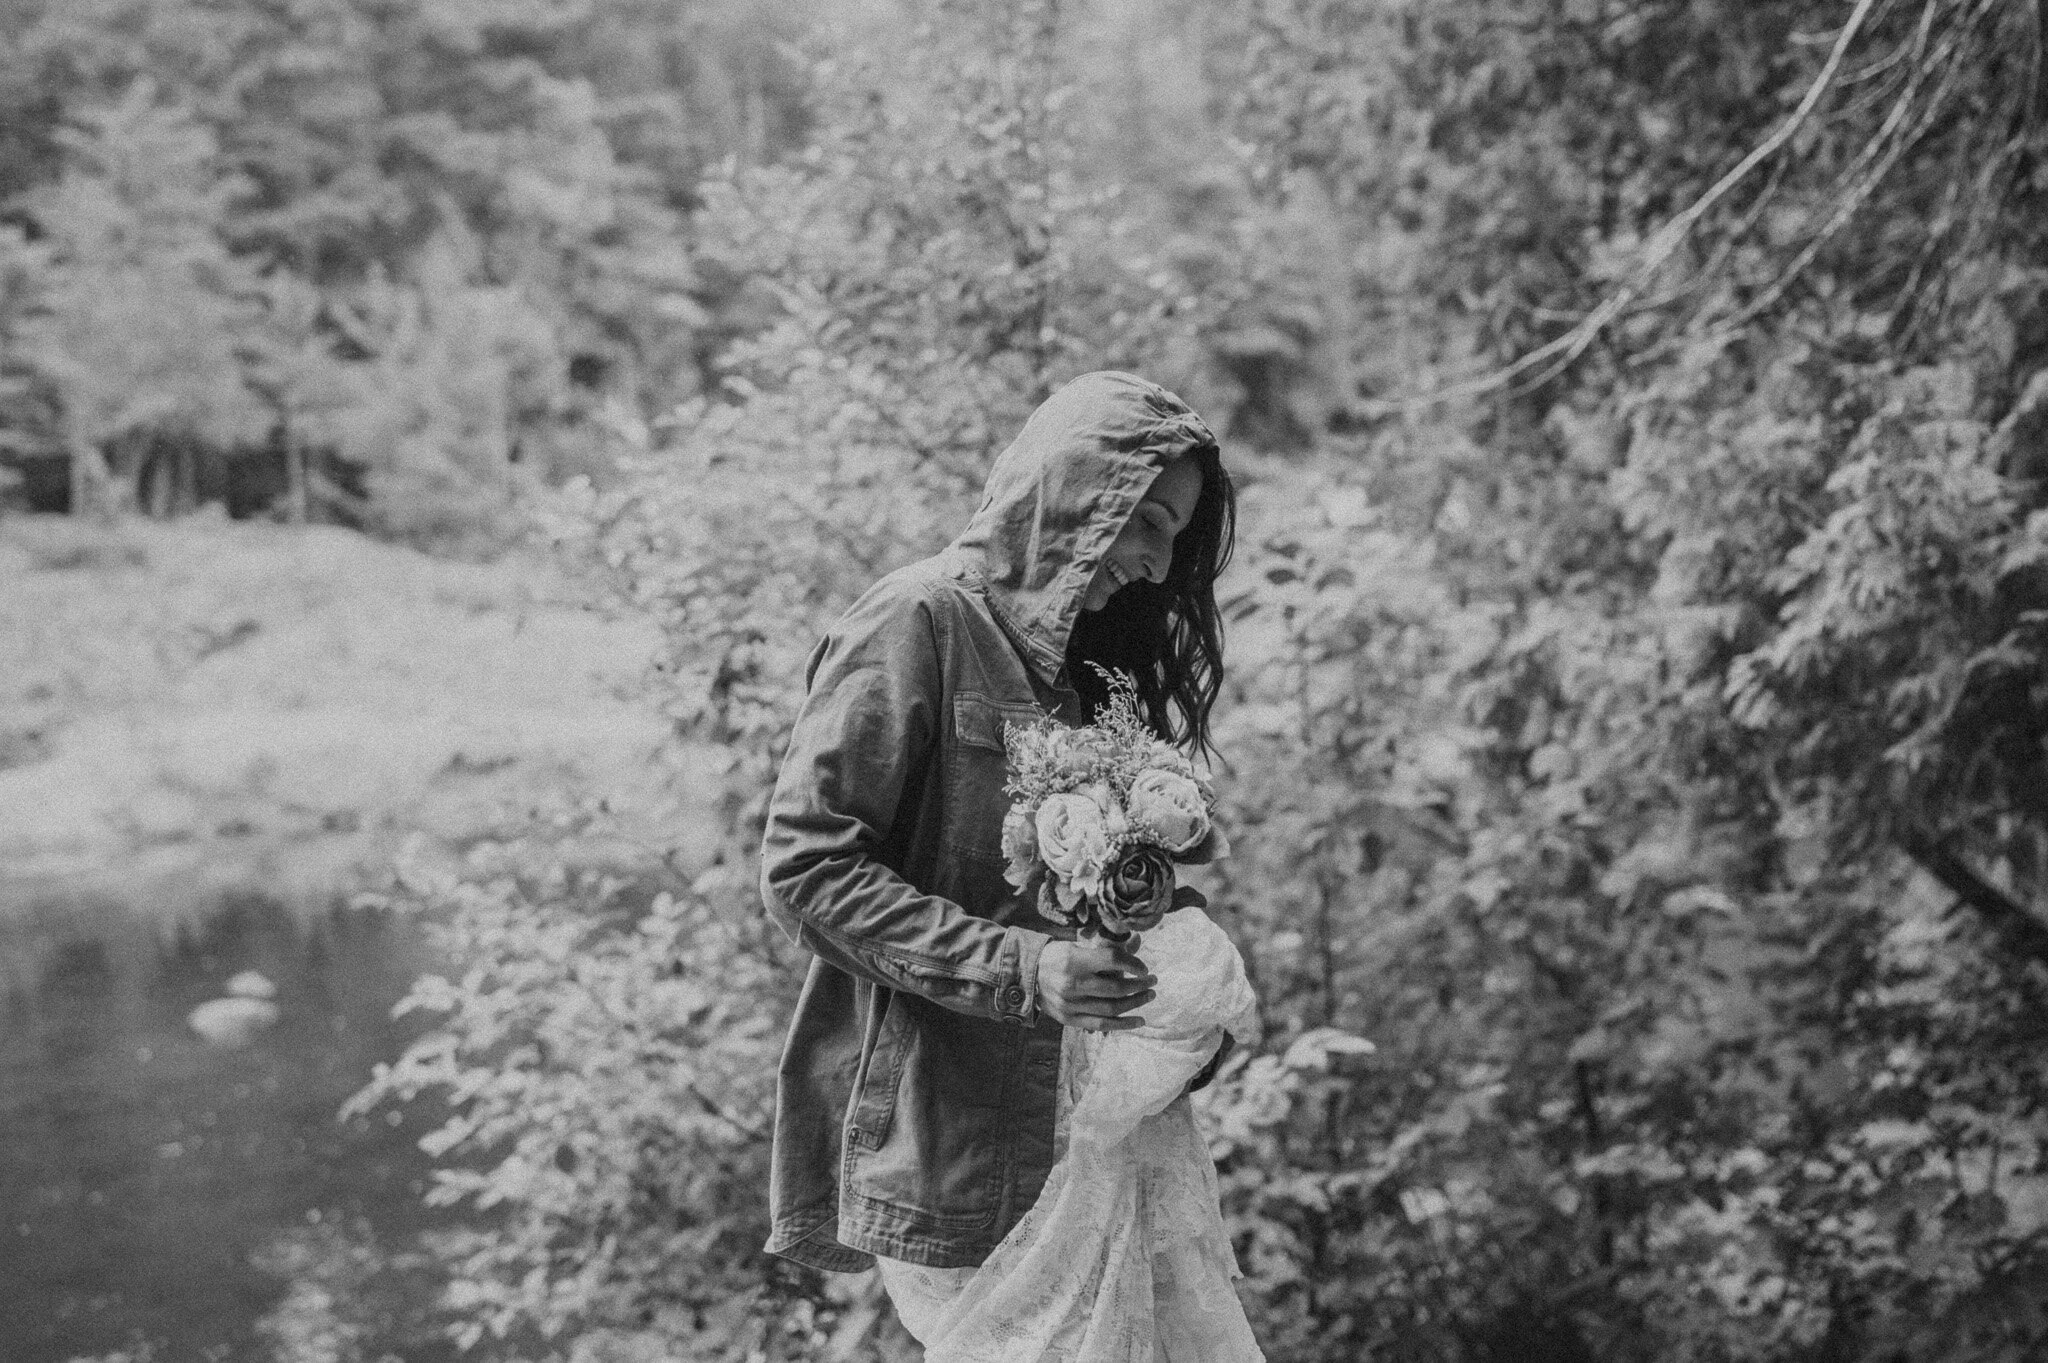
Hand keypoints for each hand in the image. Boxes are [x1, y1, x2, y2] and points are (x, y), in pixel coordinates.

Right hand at [1035, 938, 1155, 1031]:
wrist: (1027, 976)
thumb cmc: (1056, 957)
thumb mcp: (1077, 945)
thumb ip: (1106, 947)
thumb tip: (1137, 942)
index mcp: (1074, 960)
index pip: (1112, 960)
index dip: (1134, 964)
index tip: (1144, 968)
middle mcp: (1073, 983)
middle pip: (1116, 988)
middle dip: (1140, 985)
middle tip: (1153, 981)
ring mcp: (1071, 1004)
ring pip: (1112, 1008)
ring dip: (1136, 1003)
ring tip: (1149, 996)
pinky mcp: (1069, 1019)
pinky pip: (1101, 1025)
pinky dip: (1123, 1024)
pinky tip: (1139, 1020)